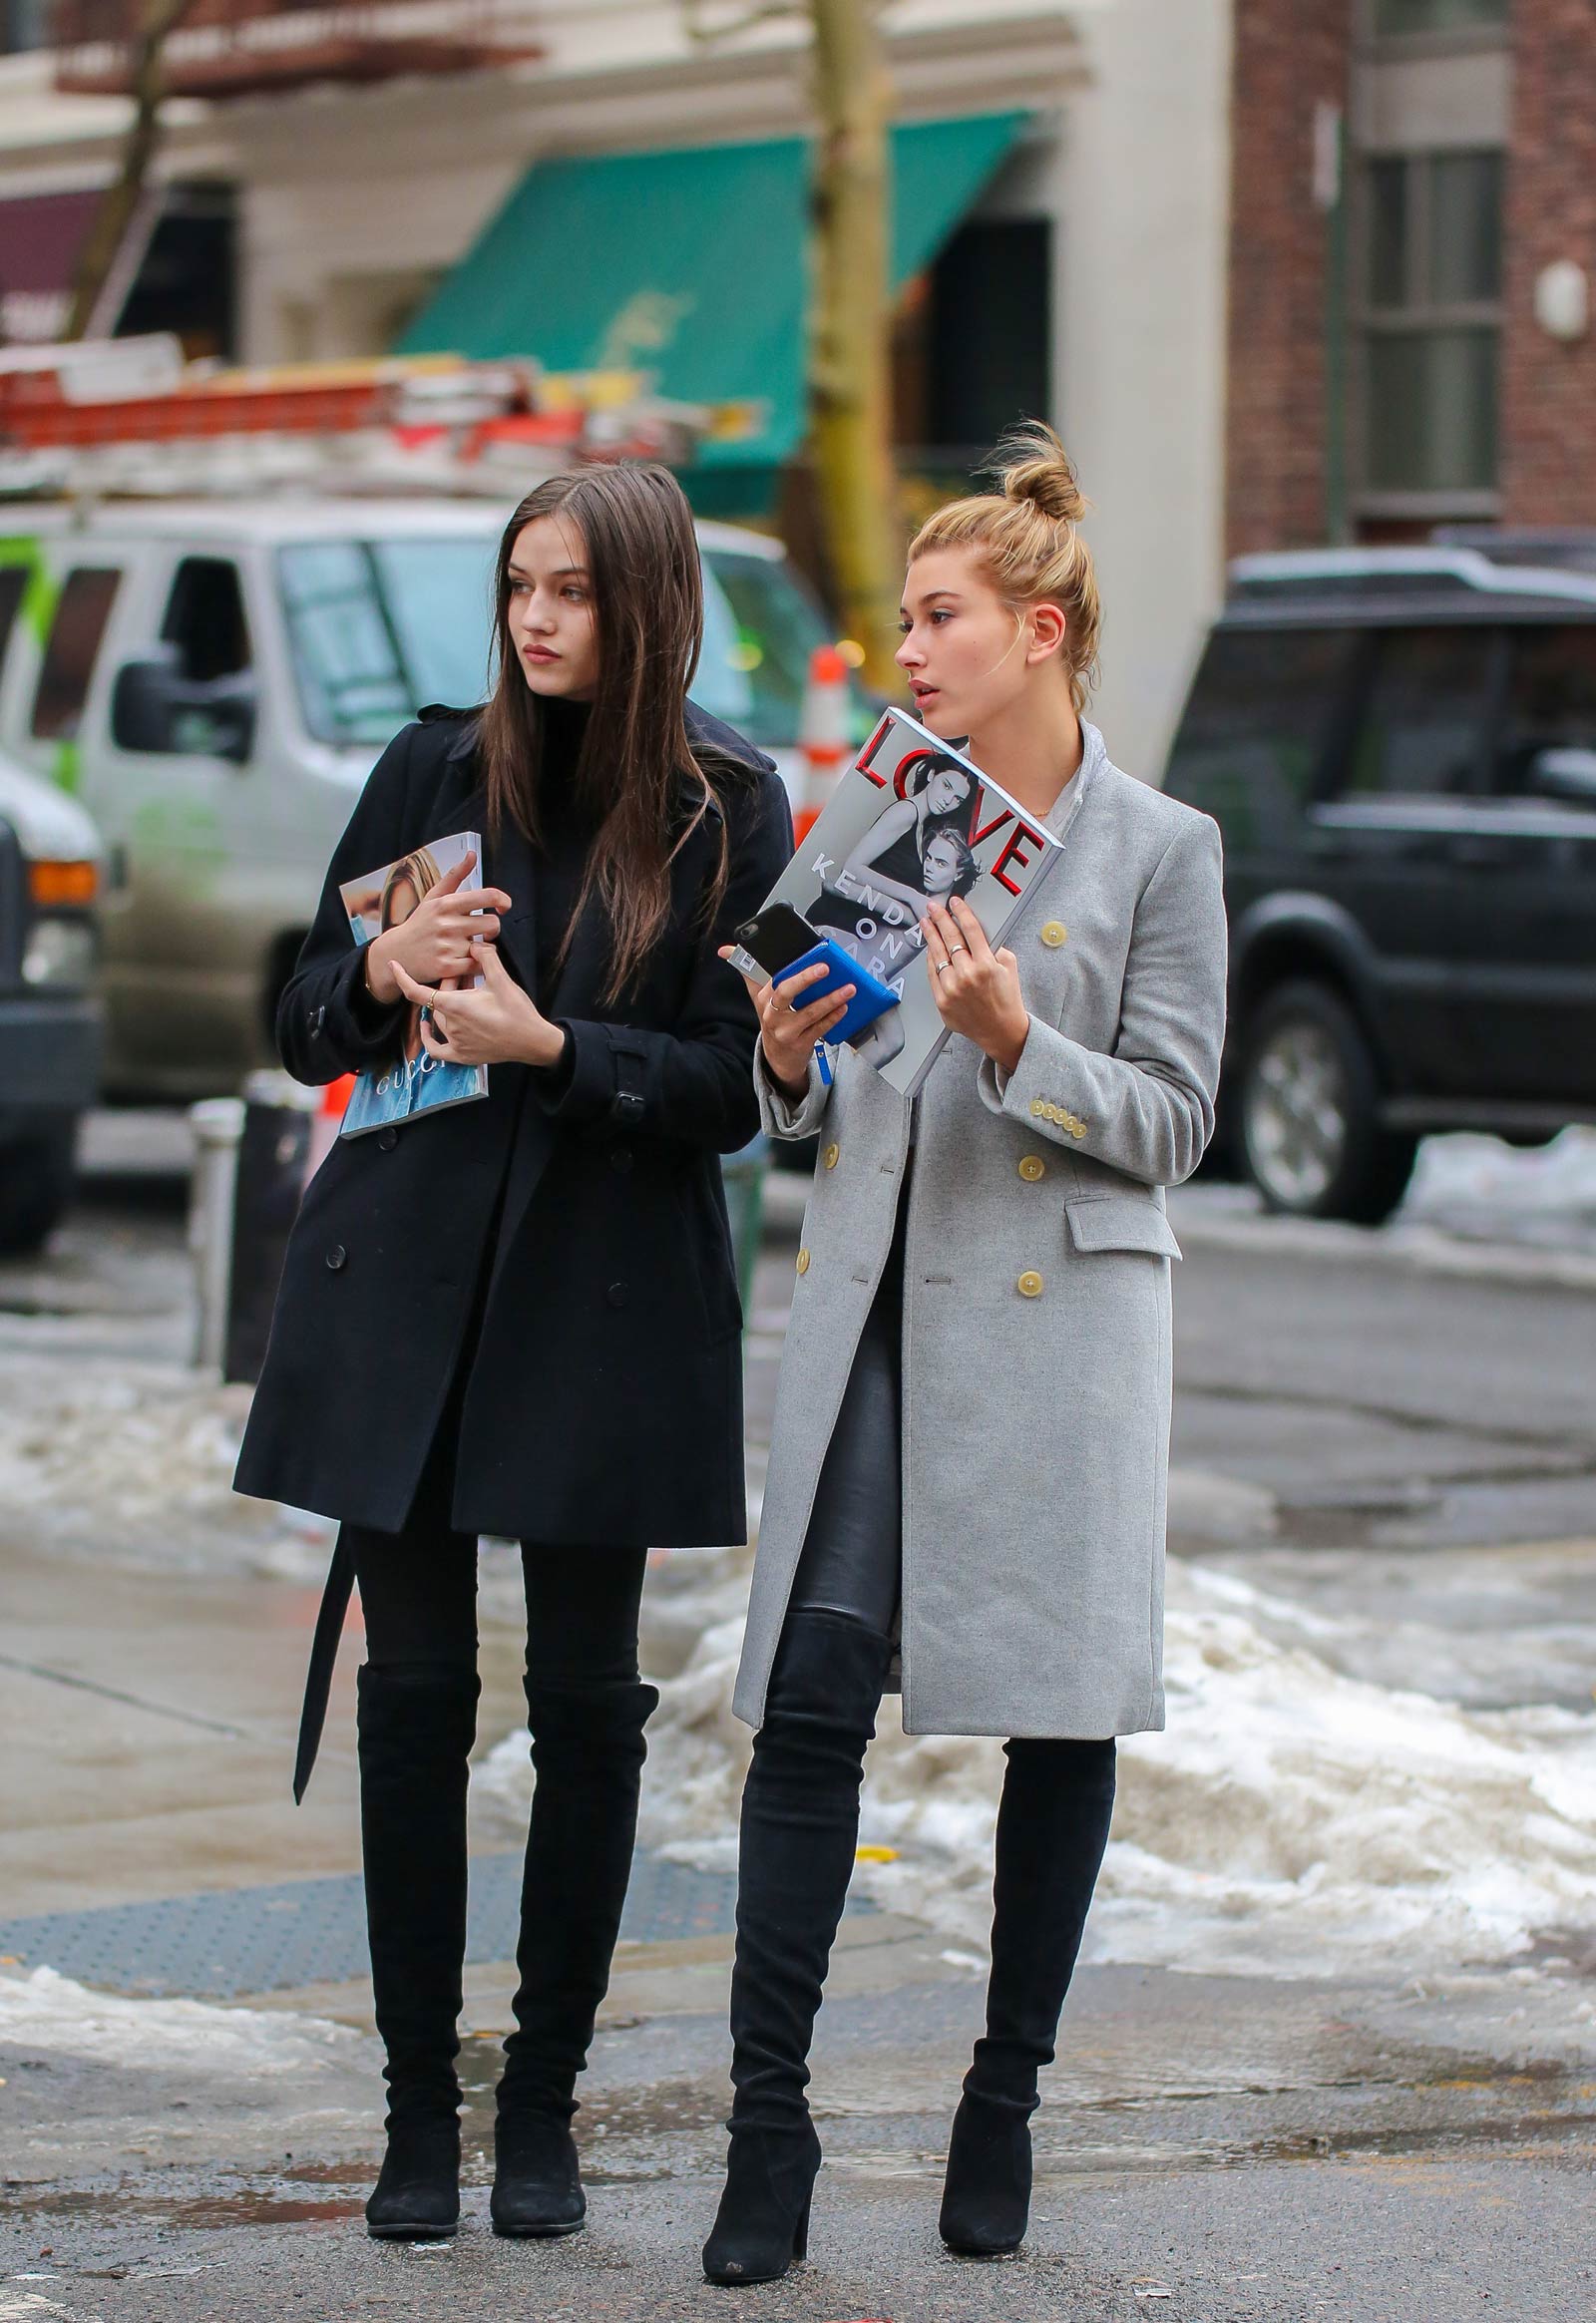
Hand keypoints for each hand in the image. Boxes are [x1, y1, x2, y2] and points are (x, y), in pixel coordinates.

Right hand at [363, 850, 511, 1004]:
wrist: (396, 952)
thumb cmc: (420, 923)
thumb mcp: (434, 896)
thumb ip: (456, 875)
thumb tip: (472, 854)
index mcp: (446, 903)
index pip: (488, 896)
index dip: (503, 901)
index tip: (503, 907)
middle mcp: (447, 924)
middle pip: (493, 924)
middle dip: (492, 928)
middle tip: (482, 931)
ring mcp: (447, 947)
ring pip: (488, 948)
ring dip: (483, 948)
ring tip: (469, 946)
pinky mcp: (446, 968)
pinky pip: (477, 966)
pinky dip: (476, 964)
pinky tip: (466, 960)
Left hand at [392, 944, 565, 1068]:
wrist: (533, 1041)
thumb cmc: (518, 1011)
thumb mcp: (503, 980)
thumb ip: (486, 958)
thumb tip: (475, 944)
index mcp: (455, 1006)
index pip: (418, 993)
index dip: (402, 978)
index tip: (394, 965)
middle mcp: (451, 1025)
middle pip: (436, 1001)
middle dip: (448, 984)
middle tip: (468, 974)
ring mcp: (455, 1043)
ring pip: (440, 1019)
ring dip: (447, 1004)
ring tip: (467, 993)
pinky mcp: (463, 1055)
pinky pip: (438, 1049)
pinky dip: (430, 1039)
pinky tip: (428, 1029)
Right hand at [719, 947, 855, 1099]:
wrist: (777, 1057)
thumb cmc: (773, 1019)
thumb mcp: (758, 997)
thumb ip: (747, 971)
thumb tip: (724, 950)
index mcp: (763, 998)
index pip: (772, 977)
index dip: (784, 965)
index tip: (802, 954)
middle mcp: (771, 1014)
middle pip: (786, 992)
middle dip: (805, 978)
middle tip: (825, 968)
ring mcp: (786, 1031)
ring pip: (809, 1013)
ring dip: (830, 999)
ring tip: (848, 988)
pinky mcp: (800, 1044)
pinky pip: (819, 1029)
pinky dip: (833, 1018)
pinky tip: (844, 1008)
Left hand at [922, 896, 1028, 1073]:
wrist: (1002, 1030)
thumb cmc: (1007, 1000)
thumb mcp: (1009, 967)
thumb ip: (994, 948)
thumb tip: (976, 934)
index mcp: (986, 965)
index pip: (970, 929)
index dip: (961, 912)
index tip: (955, 903)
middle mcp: (967, 976)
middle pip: (949, 938)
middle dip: (940, 918)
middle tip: (933, 908)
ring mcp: (952, 989)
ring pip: (937, 955)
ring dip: (930, 936)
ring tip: (926, 923)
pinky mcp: (942, 1001)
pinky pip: (932, 974)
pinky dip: (930, 959)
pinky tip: (929, 948)